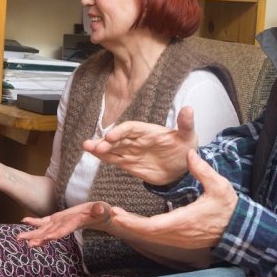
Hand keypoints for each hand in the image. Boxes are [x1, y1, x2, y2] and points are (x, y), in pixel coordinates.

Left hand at [18, 201, 112, 246]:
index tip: (47, 238)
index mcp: (75, 223)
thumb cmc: (103, 213)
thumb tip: (101, 208)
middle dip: (39, 238)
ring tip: (18, 238)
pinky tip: (24, 220)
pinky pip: (44, 220)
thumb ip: (101, 210)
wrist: (99, 216)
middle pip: (50, 234)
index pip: (65, 230)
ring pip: (44, 229)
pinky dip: (34, 221)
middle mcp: (65, 225)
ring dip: (32, 233)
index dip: (57, 234)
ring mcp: (60, 222)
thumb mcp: (104, 210)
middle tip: (28, 244)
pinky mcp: (58, 218)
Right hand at [83, 106, 198, 185]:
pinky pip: (114, 159)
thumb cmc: (185, 148)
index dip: (121, 131)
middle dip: (105, 141)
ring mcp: (131, 151)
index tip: (111, 136)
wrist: (182, 168)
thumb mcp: (188, 136)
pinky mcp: (129, 164)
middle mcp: (136, 140)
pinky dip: (104, 157)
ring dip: (100, 148)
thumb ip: (186, 124)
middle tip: (94, 146)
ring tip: (87, 147)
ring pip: (112, 148)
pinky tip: (94, 155)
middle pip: (118, 138)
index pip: (131, 129)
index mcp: (148, 131)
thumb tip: (189, 109)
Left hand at [110, 149, 237, 249]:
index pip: (153, 225)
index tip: (118, 216)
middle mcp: (178, 233)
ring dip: (134, 227)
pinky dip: (144, 229)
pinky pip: (157, 237)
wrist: (239, 230)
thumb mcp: (219, 186)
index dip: (133, 222)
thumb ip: (203, 170)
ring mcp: (179, 239)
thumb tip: (189, 154)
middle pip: (146, 233)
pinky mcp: (180, 240)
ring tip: (118, 215)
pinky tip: (135, 221)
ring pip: (150, 237)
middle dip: (128, 225)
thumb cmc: (229, 208)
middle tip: (111, 214)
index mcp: (184, 220)